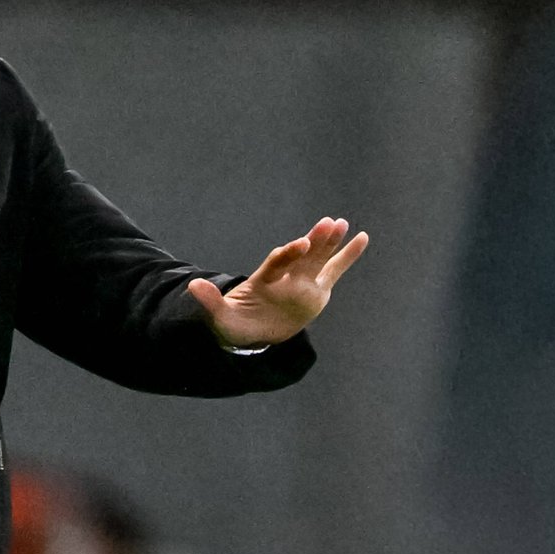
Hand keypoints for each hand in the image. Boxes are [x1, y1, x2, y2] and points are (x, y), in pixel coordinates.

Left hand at [186, 217, 368, 347]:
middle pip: (301, 256)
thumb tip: (192, 286)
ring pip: (318, 260)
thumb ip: (210, 301)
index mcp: (263, 281)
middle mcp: (284, 277)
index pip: (277, 263)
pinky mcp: (316, 290)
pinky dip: (348, 256)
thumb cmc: (235, 322)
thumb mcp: (220, 317)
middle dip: (313, 241)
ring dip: (329, 243)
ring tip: (341, 223)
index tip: (299, 244)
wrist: (249, 330)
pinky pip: (335, 271)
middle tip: (328, 224)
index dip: (287, 254)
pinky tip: (362, 237)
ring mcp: (301, 282)